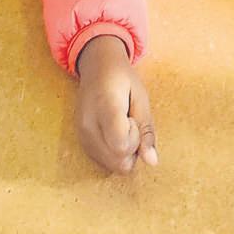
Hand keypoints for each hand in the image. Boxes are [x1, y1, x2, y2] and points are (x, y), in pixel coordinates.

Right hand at [75, 34, 157, 174]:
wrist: (96, 66)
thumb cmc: (122, 78)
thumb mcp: (141, 97)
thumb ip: (146, 130)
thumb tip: (152, 162)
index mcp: (105, 108)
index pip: (121, 146)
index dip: (135, 138)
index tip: (133, 118)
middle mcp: (89, 126)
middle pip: (119, 162)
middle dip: (133, 149)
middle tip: (130, 123)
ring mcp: (82, 136)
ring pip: (112, 166)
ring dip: (124, 153)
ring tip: (122, 127)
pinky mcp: (81, 142)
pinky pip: (104, 162)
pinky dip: (114, 153)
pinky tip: (114, 133)